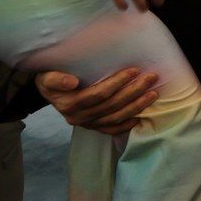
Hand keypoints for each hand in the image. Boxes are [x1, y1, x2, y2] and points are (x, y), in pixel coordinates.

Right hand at [38, 68, 158, 134]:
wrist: (48, 93)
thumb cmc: (50, 79)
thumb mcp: (47, 76)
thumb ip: (56, 79)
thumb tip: (72, 82)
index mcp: (69, 105)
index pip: (98, 94)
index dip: (117, 83)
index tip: (134, 70)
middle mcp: (79, 117)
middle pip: (112, 105)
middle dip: (134, 91)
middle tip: (151, 78)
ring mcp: (87, 124)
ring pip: (116, 118)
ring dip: (137, 106)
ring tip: (153, 93)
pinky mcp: (93, 128)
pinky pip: (112, 130)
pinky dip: (127, 125)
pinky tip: (140, 116)